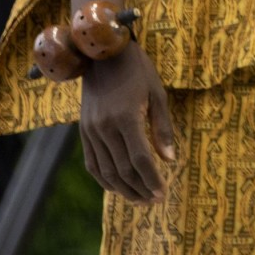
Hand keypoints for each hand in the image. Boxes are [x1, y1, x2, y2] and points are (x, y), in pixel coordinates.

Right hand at [78, 43, 176, 203]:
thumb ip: (162, 128)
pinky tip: (117, 188)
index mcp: (126, 118)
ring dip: (123, 190)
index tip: (163, 194)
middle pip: (123, 170)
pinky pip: (92, 163)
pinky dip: (104, 179)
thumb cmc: (137, 70)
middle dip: (141, 189)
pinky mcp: (83, 131)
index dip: (152, 180)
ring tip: (140, 200)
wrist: (102, 53)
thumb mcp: (157, 94)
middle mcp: (105, 128)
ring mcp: (91, 131)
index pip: (140, 160)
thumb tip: (170, 160)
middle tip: (155, 200)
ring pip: (106, 171)